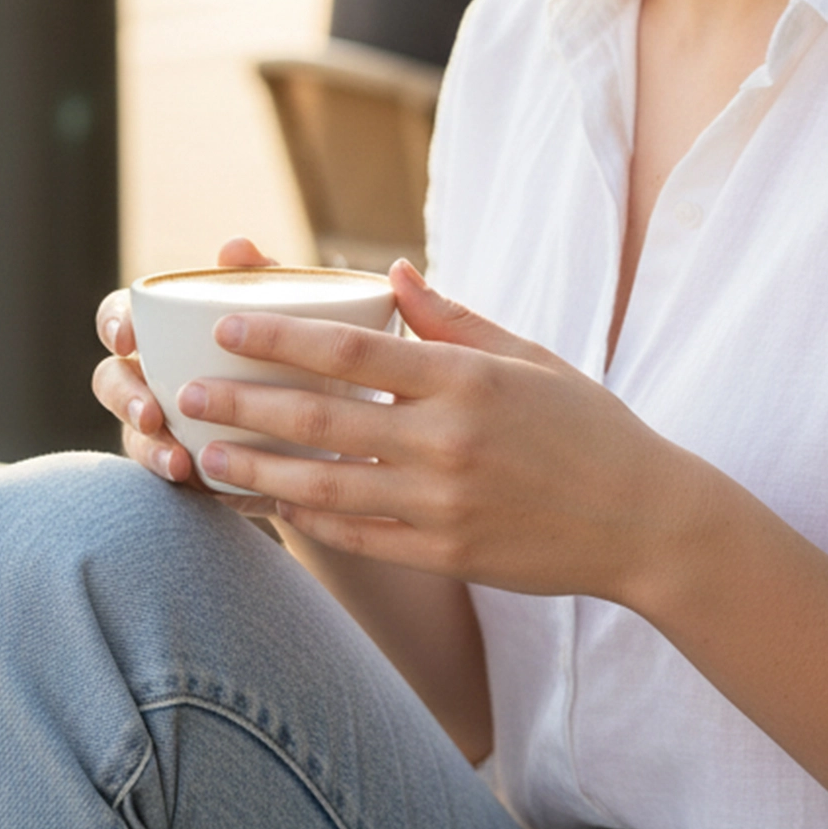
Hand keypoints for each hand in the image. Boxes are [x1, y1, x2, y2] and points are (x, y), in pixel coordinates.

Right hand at [92, 237, 281, 519]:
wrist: (334, 418)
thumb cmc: (293, 346)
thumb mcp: (285, 309)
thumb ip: (260, 277)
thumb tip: (234, 247)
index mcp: (164, 332)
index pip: (118, 318)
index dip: (114, 324)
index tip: (127, 338)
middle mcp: (153, 378)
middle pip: (110, 381)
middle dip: (123, 398)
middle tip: (150, 413)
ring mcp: (164, 427)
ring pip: (133, 437)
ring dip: (149, 450)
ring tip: (177, 463)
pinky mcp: (187, 468)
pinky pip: (168, 477)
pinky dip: (181, 481)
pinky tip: (201, 484)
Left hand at [184, 261, 705, 606]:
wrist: (643, 520)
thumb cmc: (588, 426)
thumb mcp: (528, 357)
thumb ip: (453, 318)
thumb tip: (391, 273)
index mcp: (465, 379)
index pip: (351, 350)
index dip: (280, 337)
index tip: (225, 326)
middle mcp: (446, 440)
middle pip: (321, 418)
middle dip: (244, 403)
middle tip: (184, 392)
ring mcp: (442, 504)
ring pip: (323, 487)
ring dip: (255, 471)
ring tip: (204, 455)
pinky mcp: (445, 555)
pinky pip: (357, 537)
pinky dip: (306, 522)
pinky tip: (267, 508)